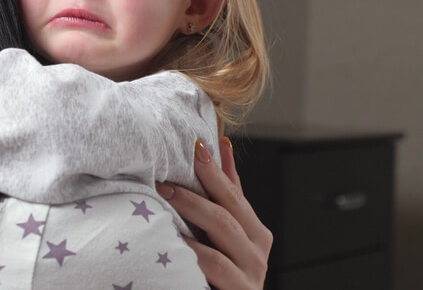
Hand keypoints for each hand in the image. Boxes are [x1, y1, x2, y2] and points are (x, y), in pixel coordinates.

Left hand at [156, 138, 272, 289]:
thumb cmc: (223, 277)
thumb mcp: (226, 238)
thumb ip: (227, 197)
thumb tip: (222, 149)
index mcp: (256, 233)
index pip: (234, 194)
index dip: (215, 170)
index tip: (197, 146)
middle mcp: (258, 250)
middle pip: (228, 208)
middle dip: (199, 185)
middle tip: (168, 174)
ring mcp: (252, 271)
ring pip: (223, 230)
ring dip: (192, 208)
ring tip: (164, 195)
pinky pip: (215, 264)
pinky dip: (194, 248)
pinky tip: (173, 238)